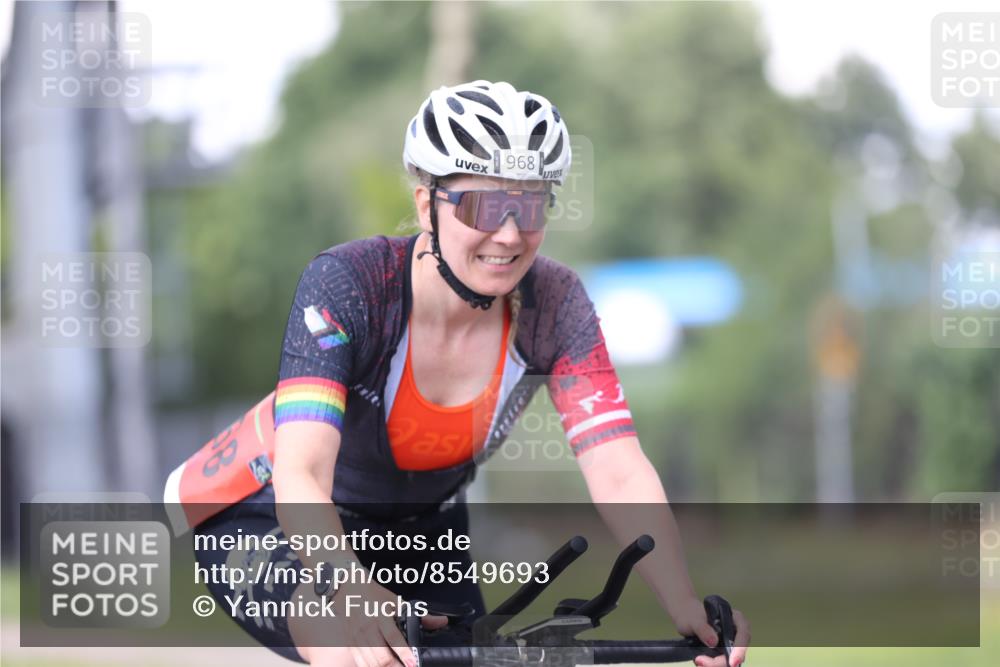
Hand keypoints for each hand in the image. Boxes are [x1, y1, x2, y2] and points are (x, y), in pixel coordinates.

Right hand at [292, 581, 446, 666]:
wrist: (346, 588)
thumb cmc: (373, 595)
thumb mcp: (397, 601)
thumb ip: (420, 615)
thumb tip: (441, 621)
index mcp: (380, 615)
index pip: (393, 637)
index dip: (403, 652)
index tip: (412, 663)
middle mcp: (367, 628)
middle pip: (381, 656)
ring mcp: (356, 637)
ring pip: (370, 663)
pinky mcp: (350, 643)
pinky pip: (360, 662)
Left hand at [667, 596, 749, 666]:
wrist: (683, 618)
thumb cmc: (690, 613)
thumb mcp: (694, 619)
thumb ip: (703, 628)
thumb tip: (714, 642)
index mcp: (735, 619)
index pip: (743, 634)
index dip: (740, 648)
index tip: (732, 662)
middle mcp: (735, 633)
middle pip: (736, 651)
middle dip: (721, 661)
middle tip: (701, 662)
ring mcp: (729, 644)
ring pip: (729, 659)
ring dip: (716, 664)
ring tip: (698, 661)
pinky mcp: (721, 653)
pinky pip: (721, 661)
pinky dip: (712, 664)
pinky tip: (700, 663)